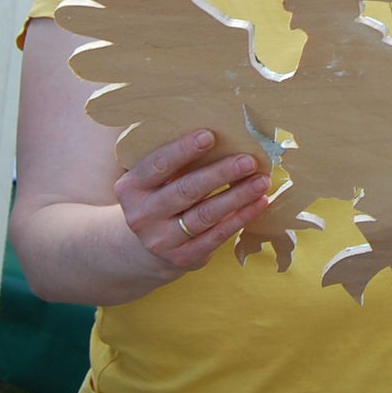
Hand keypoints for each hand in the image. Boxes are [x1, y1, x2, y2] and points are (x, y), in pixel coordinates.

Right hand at [114, 129, 272, 280]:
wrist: (143, 249)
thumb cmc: (158, 198)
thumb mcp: (152, 181)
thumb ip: (175, 162)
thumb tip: (223, 134)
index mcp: (130, 188)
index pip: (158, 165)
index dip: (183, 150)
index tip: (210, 135)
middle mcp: (142, 215)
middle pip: (186, 190)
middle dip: (220, 173)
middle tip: (248, 160)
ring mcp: (161, 240)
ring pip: (205, 215)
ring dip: (237, 196)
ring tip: (261, 181)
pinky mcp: (183, 258)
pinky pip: (217, 236)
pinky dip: (241, 218)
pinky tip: (259, 203)